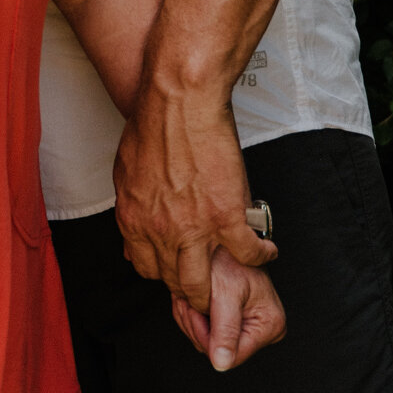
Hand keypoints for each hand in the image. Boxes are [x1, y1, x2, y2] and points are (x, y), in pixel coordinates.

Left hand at [115, 89, 274, 313]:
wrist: (178, 102)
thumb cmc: (152, 126)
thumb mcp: (126, 170)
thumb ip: (132, 203)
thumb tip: (134, 223)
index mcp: (134, 218)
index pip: (146, 266)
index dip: (163, 272)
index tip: (175, 269)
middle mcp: (160, 230)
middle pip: (175, 282)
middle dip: (191, 290)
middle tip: (207, 285)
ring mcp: (193, 228)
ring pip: (204, 284)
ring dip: (220, 290)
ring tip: (233, 282)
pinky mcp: (227, 217)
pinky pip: (248, 254)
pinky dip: (261, 256)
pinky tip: (266, 251)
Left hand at [170, 244, 287, 370]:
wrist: (220, 238)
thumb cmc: (227, 258)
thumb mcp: (224, 294)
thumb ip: (224, 330)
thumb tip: (222, 364)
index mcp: (271, 325)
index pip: (231, 354)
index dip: (205, 335)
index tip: (193, 308)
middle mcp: (264, 330)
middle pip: (215, 348)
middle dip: (195, 322)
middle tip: (189, 297)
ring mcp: (248, 326)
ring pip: (205, 339)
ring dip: (190, 315)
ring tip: (190, 293)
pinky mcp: (232, 321)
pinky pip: (203, 329)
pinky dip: (190, 312)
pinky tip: (191, 296)